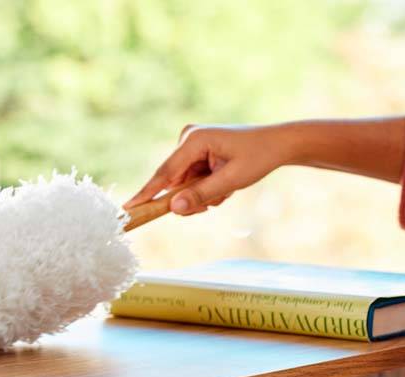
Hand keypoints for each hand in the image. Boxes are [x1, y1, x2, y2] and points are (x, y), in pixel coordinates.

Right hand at [123, 124, 289, 215]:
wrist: (277, 144)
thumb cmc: (257, 157)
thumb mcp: (231, 181)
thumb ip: (201, 195)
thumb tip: (174, 209)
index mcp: (194, 140)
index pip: (165, 173)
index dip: (147, 194)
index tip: (127, 209)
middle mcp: (188, 138)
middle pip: (175, 183)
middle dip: (194, 198)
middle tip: (217, 200)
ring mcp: (191, 145)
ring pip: (184, 185)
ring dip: (204, 194)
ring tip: (226, 189)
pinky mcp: (196, 152)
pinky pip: (192, 181)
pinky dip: (207, 188)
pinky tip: (224, 183)